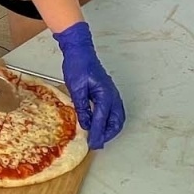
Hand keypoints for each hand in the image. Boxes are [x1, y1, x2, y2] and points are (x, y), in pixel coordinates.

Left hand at [52, 22, 125, 148]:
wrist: (80, 50)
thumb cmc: (78, 65)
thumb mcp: (76, 88)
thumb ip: (82, 107)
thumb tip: (86, 124)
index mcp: (104, 93)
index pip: (102, 119)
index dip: (98, 133)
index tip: (93, 144)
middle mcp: (112, 95)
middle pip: (116, 121)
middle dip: (108, 134)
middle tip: (97, 143)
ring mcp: (111, 93)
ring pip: (117, 117)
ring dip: (110, 129)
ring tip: (99, 137)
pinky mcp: (108, 92)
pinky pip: (113, 111)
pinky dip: (109, 120)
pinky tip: (100, 124)